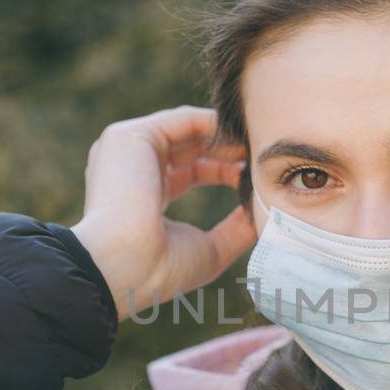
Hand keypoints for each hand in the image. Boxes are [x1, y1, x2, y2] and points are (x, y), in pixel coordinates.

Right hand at [70, 105, 255, 320]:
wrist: (126, 265)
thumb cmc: (161, 269)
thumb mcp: (210, 250)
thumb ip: (236, 229)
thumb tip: (263, 213)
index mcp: (143, 199)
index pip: (189, 174)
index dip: (224, 172)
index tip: (254, 177)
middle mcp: (132, 171)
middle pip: (189, 149)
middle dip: (227, 151)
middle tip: (261, 156)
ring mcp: (127, 152)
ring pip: (185, 131)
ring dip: (224, 137)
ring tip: (255, 146)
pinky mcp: (129, 136)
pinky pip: (180, 119)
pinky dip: (213, 125)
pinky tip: (239, 138)